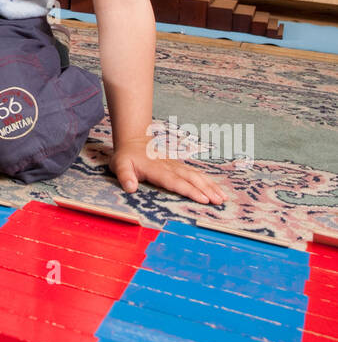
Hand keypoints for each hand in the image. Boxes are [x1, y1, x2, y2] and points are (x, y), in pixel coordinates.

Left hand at [110, 137, 226, 204]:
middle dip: (207, 190)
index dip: (190, 191)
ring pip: (197, 175)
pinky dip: (208, 181)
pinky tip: (217, 189)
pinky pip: (196, 173)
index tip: (203, 199)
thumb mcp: (119, 165)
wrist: (134, 140)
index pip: (176, 182)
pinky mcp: (180, 166)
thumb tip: (130, 188)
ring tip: (223, 198)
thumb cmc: (127, 156)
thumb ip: (125, 176)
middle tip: (219, 202)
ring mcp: (177, 166)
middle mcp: (170, 167)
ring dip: (211, 186)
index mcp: (157, 170)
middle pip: (191, 179)